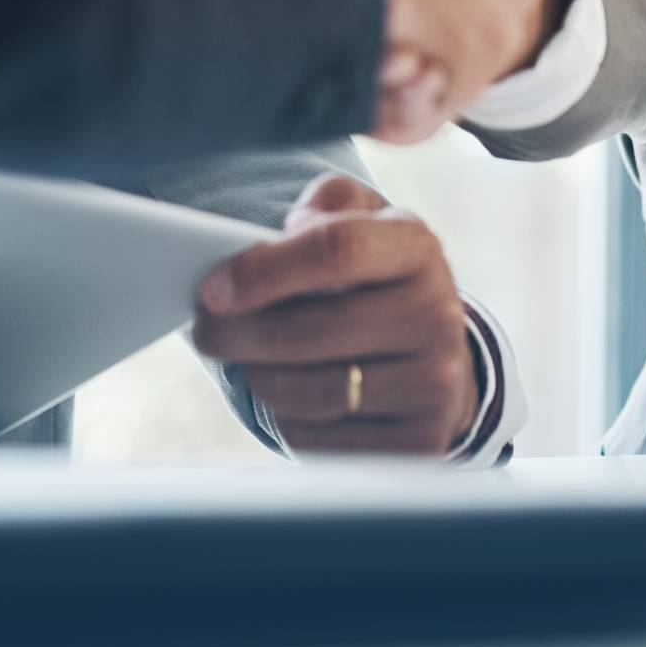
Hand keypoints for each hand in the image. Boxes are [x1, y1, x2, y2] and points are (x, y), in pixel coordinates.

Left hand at [194, 173, 479, 456]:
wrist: (441, 358)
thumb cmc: (380, 279)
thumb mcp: (366, 222)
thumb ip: (330, 202)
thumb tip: (294, 227)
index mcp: (417, 247)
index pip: (337, 249)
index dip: (266, 269)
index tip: (214, 287)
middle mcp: (436, 314)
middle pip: (313, 330)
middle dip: (240, 333)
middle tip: (204, 330)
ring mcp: (433, 384)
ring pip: (311, 392)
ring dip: (257, 376)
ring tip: (238, 358)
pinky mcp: (418, 444)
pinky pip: (323, 441)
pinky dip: (287, 420)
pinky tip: (280, 393)